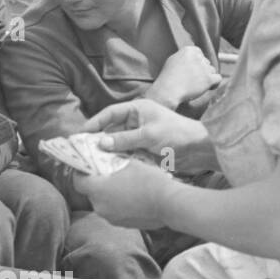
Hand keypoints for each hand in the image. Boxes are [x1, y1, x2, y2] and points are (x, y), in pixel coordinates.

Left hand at [75, 159, 176, 229]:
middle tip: (107, 172)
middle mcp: (100, 207)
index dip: (80, 173)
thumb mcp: (130, 163)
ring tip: (122, 184)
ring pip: (103, 203)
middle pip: (91, 193)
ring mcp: (111, 218)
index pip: (77, 182)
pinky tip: (131, 196)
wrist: (169, 203)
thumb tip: (106, 154)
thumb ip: (113, 160)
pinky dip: (118, 204)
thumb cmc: (149, 180)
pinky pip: (114, 211)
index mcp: (98, 190)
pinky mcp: (122, 224)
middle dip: (97, 183)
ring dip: (108, 194)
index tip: (86, 166)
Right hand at [83, 98, 209, 159]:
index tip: (80, 134)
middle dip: (97, 140)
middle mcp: (136, 122)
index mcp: (137, 110)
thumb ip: (124, 139)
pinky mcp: (143, 151)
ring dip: (107, 152)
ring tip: (91, 161)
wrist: (199, 150)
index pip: (110, 113)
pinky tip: (107, 168)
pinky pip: (125, 154)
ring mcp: (139, 137)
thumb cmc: (177, 134)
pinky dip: (117, 160)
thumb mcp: (148, 135)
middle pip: (110, 129)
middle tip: (82, 151)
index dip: (94, 122)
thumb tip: (100, 143)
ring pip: (116, 144)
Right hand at [151, 45, 220, 107]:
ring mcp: (204, 67)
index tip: (190, 72)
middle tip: (190, 81)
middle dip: (201, 72)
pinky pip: (218, 79)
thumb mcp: (174, 61)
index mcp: (189, 50)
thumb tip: (197, 55)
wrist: (167, 91)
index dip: (196, 64)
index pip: (200, 54)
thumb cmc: (167, 79)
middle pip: (206, 63)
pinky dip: (214, 84)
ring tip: (194, 86)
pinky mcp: (208, 78)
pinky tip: (208, 88)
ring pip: (212, 71)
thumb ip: (186, 57)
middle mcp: (198, 56)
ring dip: (206, 78)